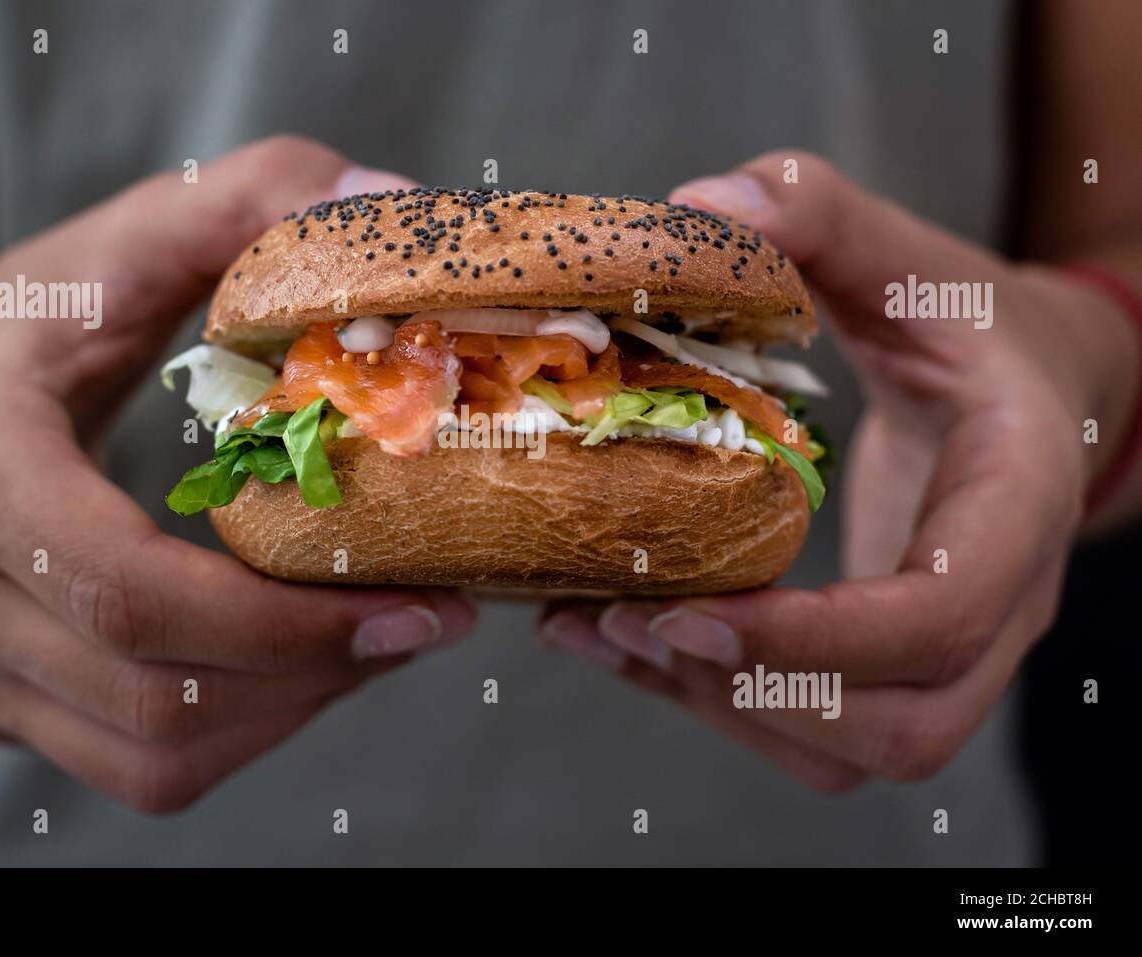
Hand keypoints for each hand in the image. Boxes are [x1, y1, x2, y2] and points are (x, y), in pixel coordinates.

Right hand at [0, 136, 474, 811]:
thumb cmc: (31, 316)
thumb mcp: (128, 234)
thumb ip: (259, 196)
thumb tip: (396, 201)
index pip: (132, 591)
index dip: (285, 622)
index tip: (415, 603)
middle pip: (159, 696)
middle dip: (317, 673)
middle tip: (428, 618)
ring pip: (155, 756)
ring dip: (293, 713)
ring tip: (380, 638)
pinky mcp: (6, 704)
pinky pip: (143, 765)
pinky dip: (247, 733)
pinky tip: (307, 663)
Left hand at [539, 151, 1136, 789]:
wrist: (1032, 389)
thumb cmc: (972, 326)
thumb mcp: (910, 260)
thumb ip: (818, 214)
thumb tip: (693, 202)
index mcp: (1016, 501)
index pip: (941, 613)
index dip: (817, 639)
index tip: (691, 611)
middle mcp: (1001, 602)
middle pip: (902, 724)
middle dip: (753, 693)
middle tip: (627, 624)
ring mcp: (956, 650)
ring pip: (856, 749)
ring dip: (721, 711)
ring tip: (600, 635)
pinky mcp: (897, 663)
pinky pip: (821, 731)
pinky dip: (719, 705)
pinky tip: (626, 641)